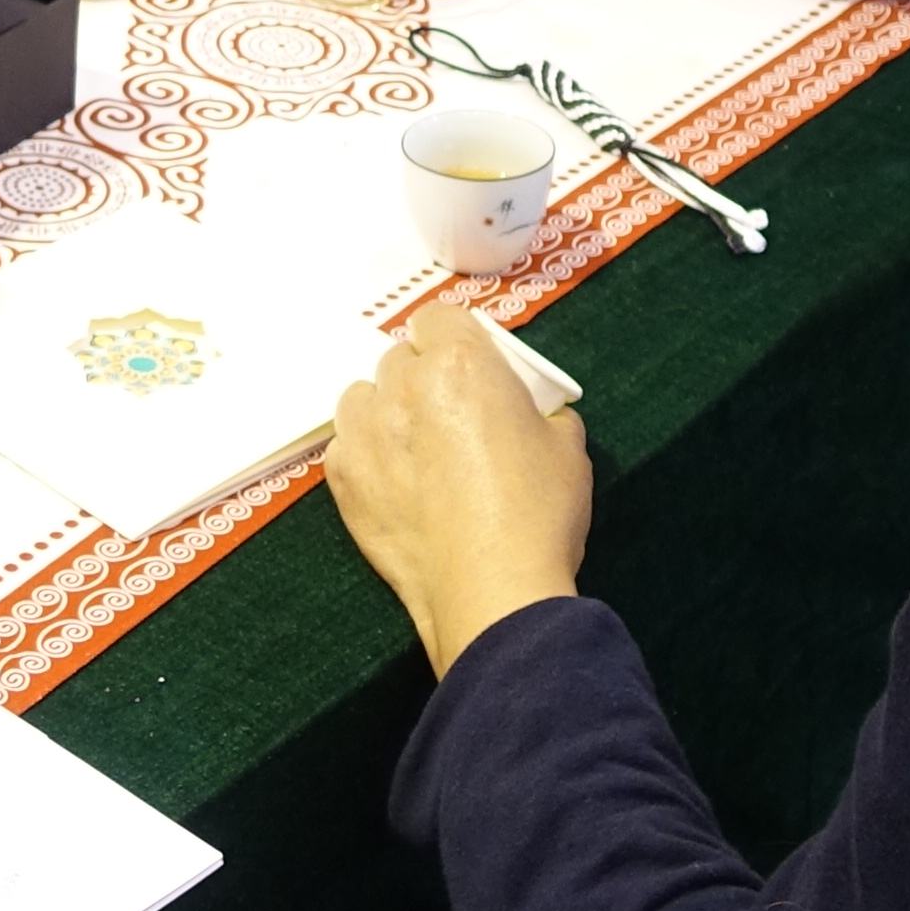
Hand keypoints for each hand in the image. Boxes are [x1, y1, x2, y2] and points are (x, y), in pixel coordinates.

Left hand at [326, 297, 594, 678]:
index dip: (455, 340)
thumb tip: (530, 415)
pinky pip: (347, 445)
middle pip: (402, 359)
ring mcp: (366, 433)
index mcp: (460, 363)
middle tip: (454, 417)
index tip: (470, 367)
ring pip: (364, 397)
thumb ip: (540, 411)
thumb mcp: (566, 446)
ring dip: (387, 410)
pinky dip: (367, 455)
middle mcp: (404, 387)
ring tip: (416, 448)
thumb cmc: (537, 515)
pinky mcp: (343, 479)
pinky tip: (398, 484)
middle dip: (425, 377)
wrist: (493, 591)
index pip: (439, 319)